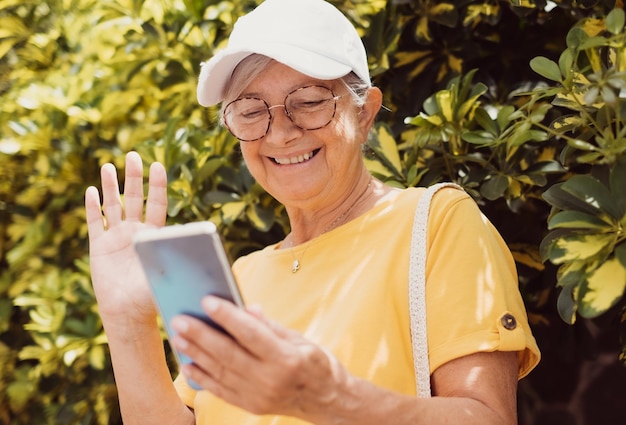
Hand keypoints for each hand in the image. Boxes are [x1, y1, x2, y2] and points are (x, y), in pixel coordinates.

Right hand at [85, 151, 166, 323]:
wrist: (128, 313)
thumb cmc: (151, 296)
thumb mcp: (167, 275)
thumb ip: (177, 261)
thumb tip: (196, 249)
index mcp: (154, 235)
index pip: (158, 204)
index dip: (157, 186)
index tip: (158, 166)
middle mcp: (135, 231)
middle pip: (134, 198)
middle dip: (134, 177)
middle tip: (133, 155)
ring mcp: (116, 237)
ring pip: (113, 206)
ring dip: (110, 186)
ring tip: (108, 166)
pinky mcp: (99, 247)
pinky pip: (95, 223)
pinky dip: (92, 208)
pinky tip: (91, 192)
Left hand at [170, 297, 349, 421]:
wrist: (328, 401)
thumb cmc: (315, 362)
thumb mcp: (299, 339)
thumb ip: (269, 326)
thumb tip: (245, 309)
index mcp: (287, 359)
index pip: (251, 334)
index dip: (228, 316)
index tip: (207, 300)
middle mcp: (271, 380)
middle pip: (229, 354)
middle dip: (201, 335)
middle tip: (180, 319)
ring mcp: (259, 396)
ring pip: (220, 372)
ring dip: (196, 353)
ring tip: (178, 336)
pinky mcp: (251, 406)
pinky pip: (221, 391)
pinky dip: (202, 378)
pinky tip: (188, 364)